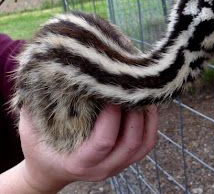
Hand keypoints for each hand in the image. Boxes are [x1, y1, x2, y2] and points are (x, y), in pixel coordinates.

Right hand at [18, 104, 157, 192]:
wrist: (50, 169)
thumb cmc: (41, 147)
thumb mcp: (31, 129)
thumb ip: (35, 107)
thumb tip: (45, 75)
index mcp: (79, 162)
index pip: (104, 142)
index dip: (112, 117)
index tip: (111, 93)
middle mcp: (102, 168)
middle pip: (130, 144)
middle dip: (134, 114)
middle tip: (130, 90)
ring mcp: (117, 166)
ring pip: (142, 145)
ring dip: (146, 119)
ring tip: (141, 96)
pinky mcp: (126, 160)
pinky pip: (146, 145)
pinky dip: (151, 125)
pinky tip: (146, 107)